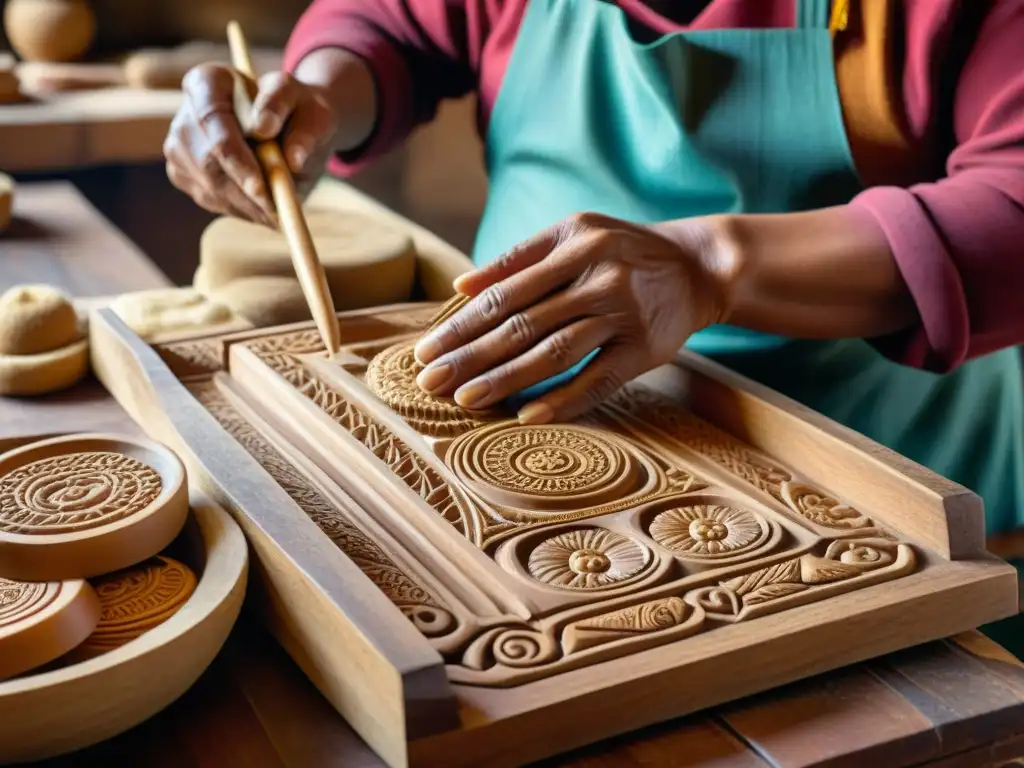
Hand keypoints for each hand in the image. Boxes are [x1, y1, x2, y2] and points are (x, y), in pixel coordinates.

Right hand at [163, 63, 336, 226]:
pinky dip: (240, 209)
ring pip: (208, 185)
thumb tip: (282, 147)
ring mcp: (179, 146)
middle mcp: (186, 113)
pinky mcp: (184, 174)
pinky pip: (210, 199)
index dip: (234, 155)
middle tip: (275, 211)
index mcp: (209, 82)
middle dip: (242, 191)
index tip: (259, 186)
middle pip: (206, 160)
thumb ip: (297, 120)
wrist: (289, 125)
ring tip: (277, 210)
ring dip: (245, 205)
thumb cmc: (296, 110)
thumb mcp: (307, 105)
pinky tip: (262, 207)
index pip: (212, 118)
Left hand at [412, 212, 731, 423]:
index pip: (504, 290)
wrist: (698, 267)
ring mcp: (623, 313)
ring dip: (505, 379)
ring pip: (554, 352)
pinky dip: (562, 400)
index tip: (427, 351)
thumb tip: (461, 287)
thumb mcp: (575, 235)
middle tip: (431, 382)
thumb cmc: (622, 252)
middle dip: (470, 356)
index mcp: (572, 242)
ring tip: (466, 400)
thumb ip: (520, 258)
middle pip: (522, 323)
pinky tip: (526, 417)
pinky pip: (597, 380)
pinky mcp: (644, 349)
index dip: (462, 324)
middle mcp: (597, 275)